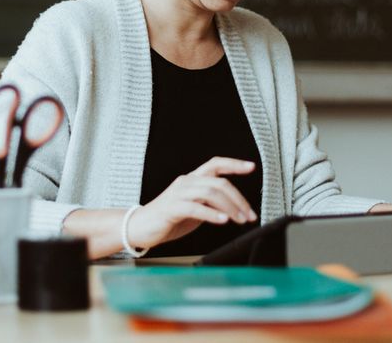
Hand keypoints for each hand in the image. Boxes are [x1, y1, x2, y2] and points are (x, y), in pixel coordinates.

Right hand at [127, 157, 257, 248]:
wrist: (140, 227)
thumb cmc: (168, 218)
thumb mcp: (195, 208)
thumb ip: (210, 203)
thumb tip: (233, 207)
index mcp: (192, 179)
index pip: (215, 164)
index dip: (234, 164)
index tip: (251, 167)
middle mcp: (186, 182)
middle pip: (218, 182)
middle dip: (238, 199)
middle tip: (249, 214)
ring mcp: (178, 193)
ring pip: (210, 192)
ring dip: (229, 207)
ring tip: (240, 219)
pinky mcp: (172, 207)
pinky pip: (195, 207)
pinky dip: (212, 213)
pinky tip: (222, 220)